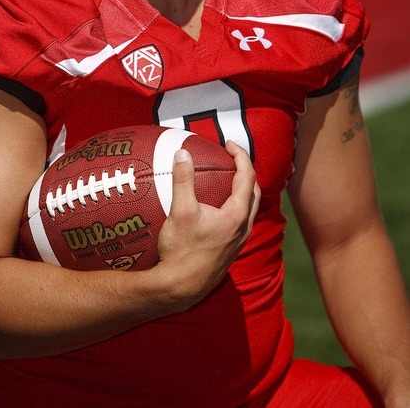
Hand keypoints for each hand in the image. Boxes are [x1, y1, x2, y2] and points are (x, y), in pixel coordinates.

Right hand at [156, 140, 259, 309]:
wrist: (180, 288)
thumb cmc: (181, 251)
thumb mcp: (180, 211)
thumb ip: (183, 179)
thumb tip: (183, 152)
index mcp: (236, 215)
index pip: (248, 177)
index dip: (241, 156)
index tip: (228, 145)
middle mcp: (243, 228)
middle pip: (254, 192)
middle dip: (246, 171)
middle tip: (230, 159)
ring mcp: (238, 241)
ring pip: (249, 209)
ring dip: (242, 190)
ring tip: (225, 179)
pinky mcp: (229, 251)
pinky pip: (239, 221)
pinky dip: (234, 206)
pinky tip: (215, 208)